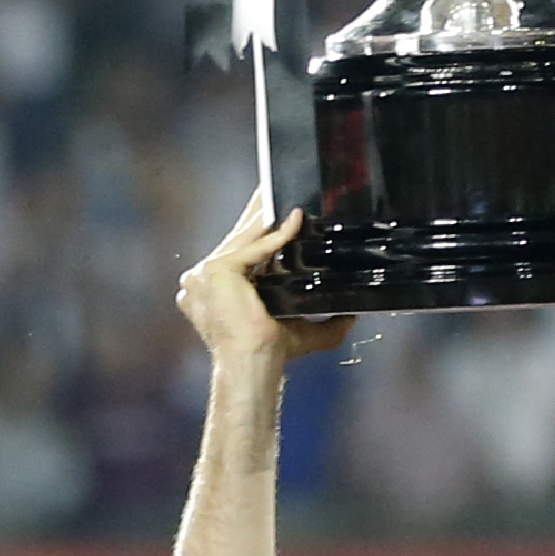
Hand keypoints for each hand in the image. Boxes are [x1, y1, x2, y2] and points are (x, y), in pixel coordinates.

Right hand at [178, 201, 349, 372]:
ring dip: (264, 214)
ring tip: (281, 193)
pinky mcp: (215, 271)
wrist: (253, 364)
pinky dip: (276, 235)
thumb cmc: (268, 354)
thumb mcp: (301, 331)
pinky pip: (252, 247)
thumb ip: (325, 324)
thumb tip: (351, 316)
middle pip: (238, 238)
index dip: (258, 232)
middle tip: (274, 190)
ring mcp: (204, 275)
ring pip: (243, 237)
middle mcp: (202, 281)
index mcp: (214, 291)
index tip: (276, 214)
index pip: (239, 252)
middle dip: (258, 214)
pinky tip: (294, 221)